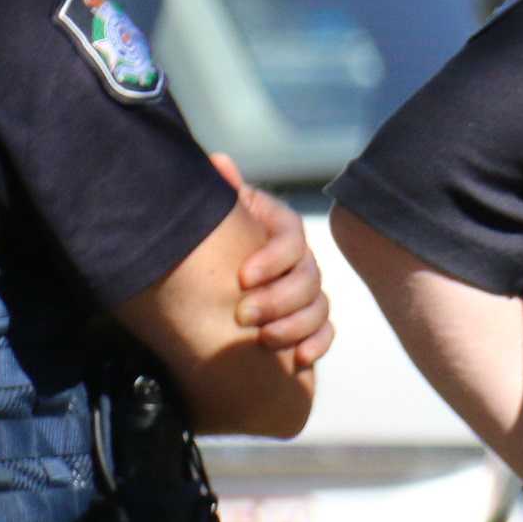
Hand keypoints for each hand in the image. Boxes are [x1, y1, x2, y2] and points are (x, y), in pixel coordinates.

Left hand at [212, 154, 335, 369]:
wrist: (197, 290)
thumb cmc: (202, 247)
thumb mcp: (208, 219)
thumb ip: (219, 196)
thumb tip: (219, 162)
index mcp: (275, 229)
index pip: (291, 237)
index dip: (273, 258)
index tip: (243, 277)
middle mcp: (295, 258)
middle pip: (307, 275)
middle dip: (278, 299)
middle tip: (243, 316)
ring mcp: (303, 291)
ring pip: (318, 305)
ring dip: (295, 324)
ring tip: (265, 340)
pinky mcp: (306, 322)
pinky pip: (325, 331)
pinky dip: (316, 343)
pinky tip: (299, 359)